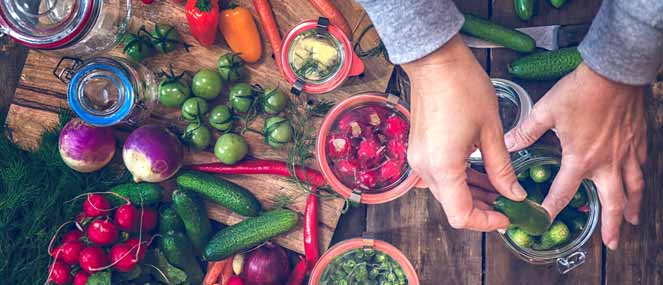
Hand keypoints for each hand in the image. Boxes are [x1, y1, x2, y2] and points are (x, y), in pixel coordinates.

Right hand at [402, 35, 527, 231]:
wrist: (435, 62)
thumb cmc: (462, 87)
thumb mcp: (491, 131)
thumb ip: (502, 169)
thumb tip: (514, 194)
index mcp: (443, 167)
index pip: (461, 215)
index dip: (486, 222)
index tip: (507, 216)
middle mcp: (425, 169)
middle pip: (453, 206)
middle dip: (483, 209)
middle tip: (510, 203)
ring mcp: (419, 160)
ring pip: (447, 193)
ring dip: (472, 195)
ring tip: (501, 188)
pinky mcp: (420, 151)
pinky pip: (441, 176)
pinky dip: (461, 181)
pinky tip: (482, 174)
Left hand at [504, 63, 646, 249]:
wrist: (614, 71)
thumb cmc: (580, 91)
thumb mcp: (545, 111)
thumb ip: (525, 131)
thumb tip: (506, 143)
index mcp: (581, 158)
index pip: (564, 193)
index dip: (552, 209)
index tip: (545, 221)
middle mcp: (606, 162)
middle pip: (612, 202)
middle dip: (612, 225)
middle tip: (611, 243)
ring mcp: (626, 152)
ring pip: (633, 188)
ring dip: (632, 207)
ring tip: (632, 221)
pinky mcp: (638, 140)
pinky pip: (641, 167)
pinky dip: (640, 180)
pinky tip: (638, 183)